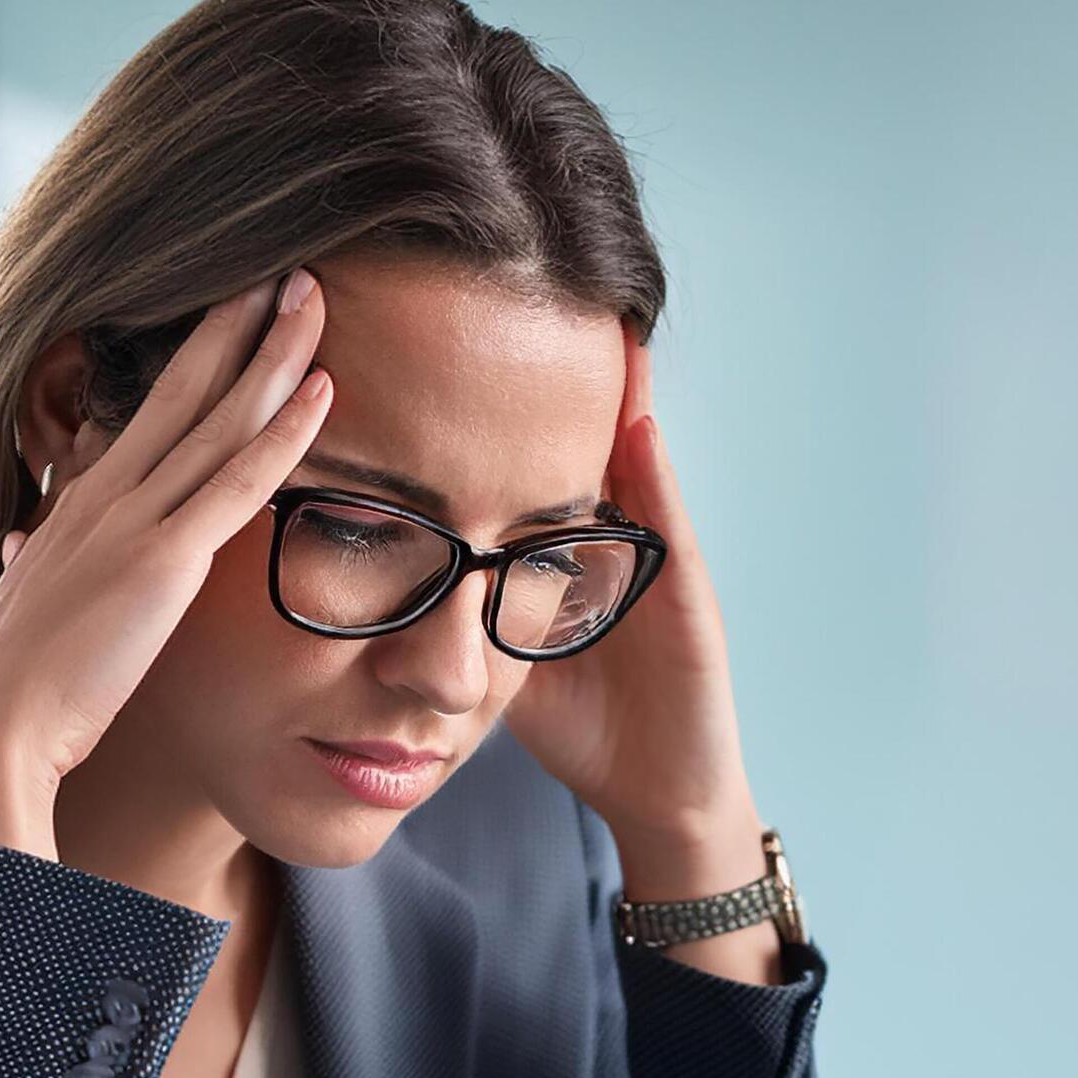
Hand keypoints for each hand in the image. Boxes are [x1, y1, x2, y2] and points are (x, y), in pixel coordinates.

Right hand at [0, 268, 333, 855]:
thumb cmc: (5, 687)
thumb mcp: (15, 605)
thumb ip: (26, 564)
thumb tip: (17, 544)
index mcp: (74, 505)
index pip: (144, 415)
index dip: (190, 361)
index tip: (228, 317)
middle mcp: (102, 494)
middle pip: (183, 387)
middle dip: (235, 323)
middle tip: (283, 270)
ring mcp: (132, 521)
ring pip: (218, 416)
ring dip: (271, 352)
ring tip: (311, 295)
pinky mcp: (163, 561)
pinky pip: (238, 482)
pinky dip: (284, 432)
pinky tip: (321, 389)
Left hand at [504, 321, 762, 874]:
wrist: (660, 798)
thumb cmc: (587, 730)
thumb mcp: (506, 655)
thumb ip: (462, 611)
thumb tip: (387, 584)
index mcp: (574, 553)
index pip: (537, 458)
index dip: (506, 400)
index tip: (464, 328)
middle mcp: (620, 543)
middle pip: (589, 438)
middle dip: (566, 367)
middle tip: (533, 279)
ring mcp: (659, 564)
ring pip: (635, 459)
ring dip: (621, 390)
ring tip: (600, 316)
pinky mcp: (690, 600)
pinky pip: (668, 524)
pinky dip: (655, 470)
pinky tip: (637, 421)